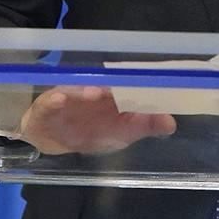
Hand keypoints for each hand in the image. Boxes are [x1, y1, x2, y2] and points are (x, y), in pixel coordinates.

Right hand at [16, 86, 175, 154]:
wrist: (52, 137)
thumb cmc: (92, 131)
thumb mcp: (120, 134)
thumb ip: (143, 126)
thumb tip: (171, 124)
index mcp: (113, 96)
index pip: (128, 84)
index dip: (140, 82)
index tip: (155, 81)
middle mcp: (92, 90)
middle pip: (103, 84)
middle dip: (114, 85)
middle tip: (125, 88)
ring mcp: (70, 96)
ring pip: (77, 91)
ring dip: (85, 91)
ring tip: (94, 93)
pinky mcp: (48, 106)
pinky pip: (50, 103)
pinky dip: (54, 100)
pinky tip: (60, 99)